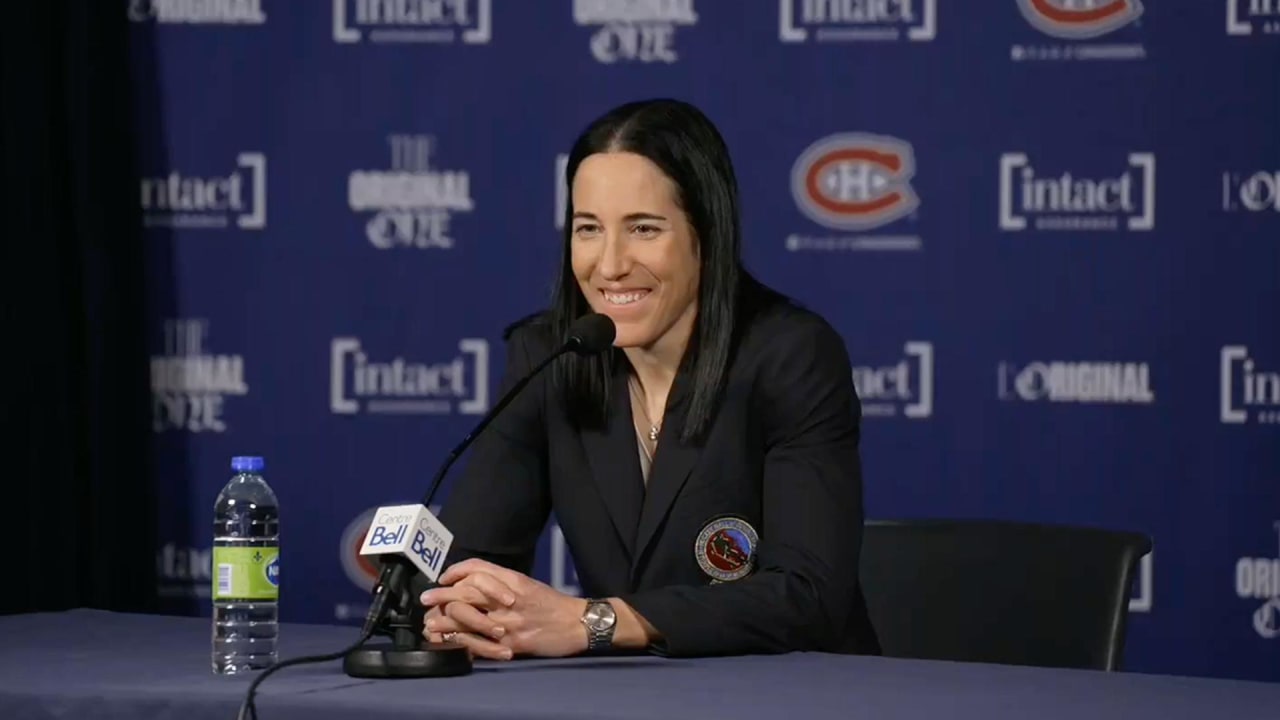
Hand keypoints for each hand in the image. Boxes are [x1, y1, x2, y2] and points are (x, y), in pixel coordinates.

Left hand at [420, 558, 586, 660]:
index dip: (455, 573)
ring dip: (444, 619)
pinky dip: (460, 640)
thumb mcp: (527, 584)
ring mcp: (509, 622)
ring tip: (430, 622)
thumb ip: (501, 581)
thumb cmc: (551, 603)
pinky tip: (449, 639)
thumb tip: (472, 581)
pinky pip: (479, 642)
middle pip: (467, 591)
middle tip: (426, 599)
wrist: (577, 623)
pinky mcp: (511, 643)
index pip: (477, 569)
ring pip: (469, 616)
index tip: (441, 579)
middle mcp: (509, 598)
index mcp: (513, 580)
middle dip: (442, 595)